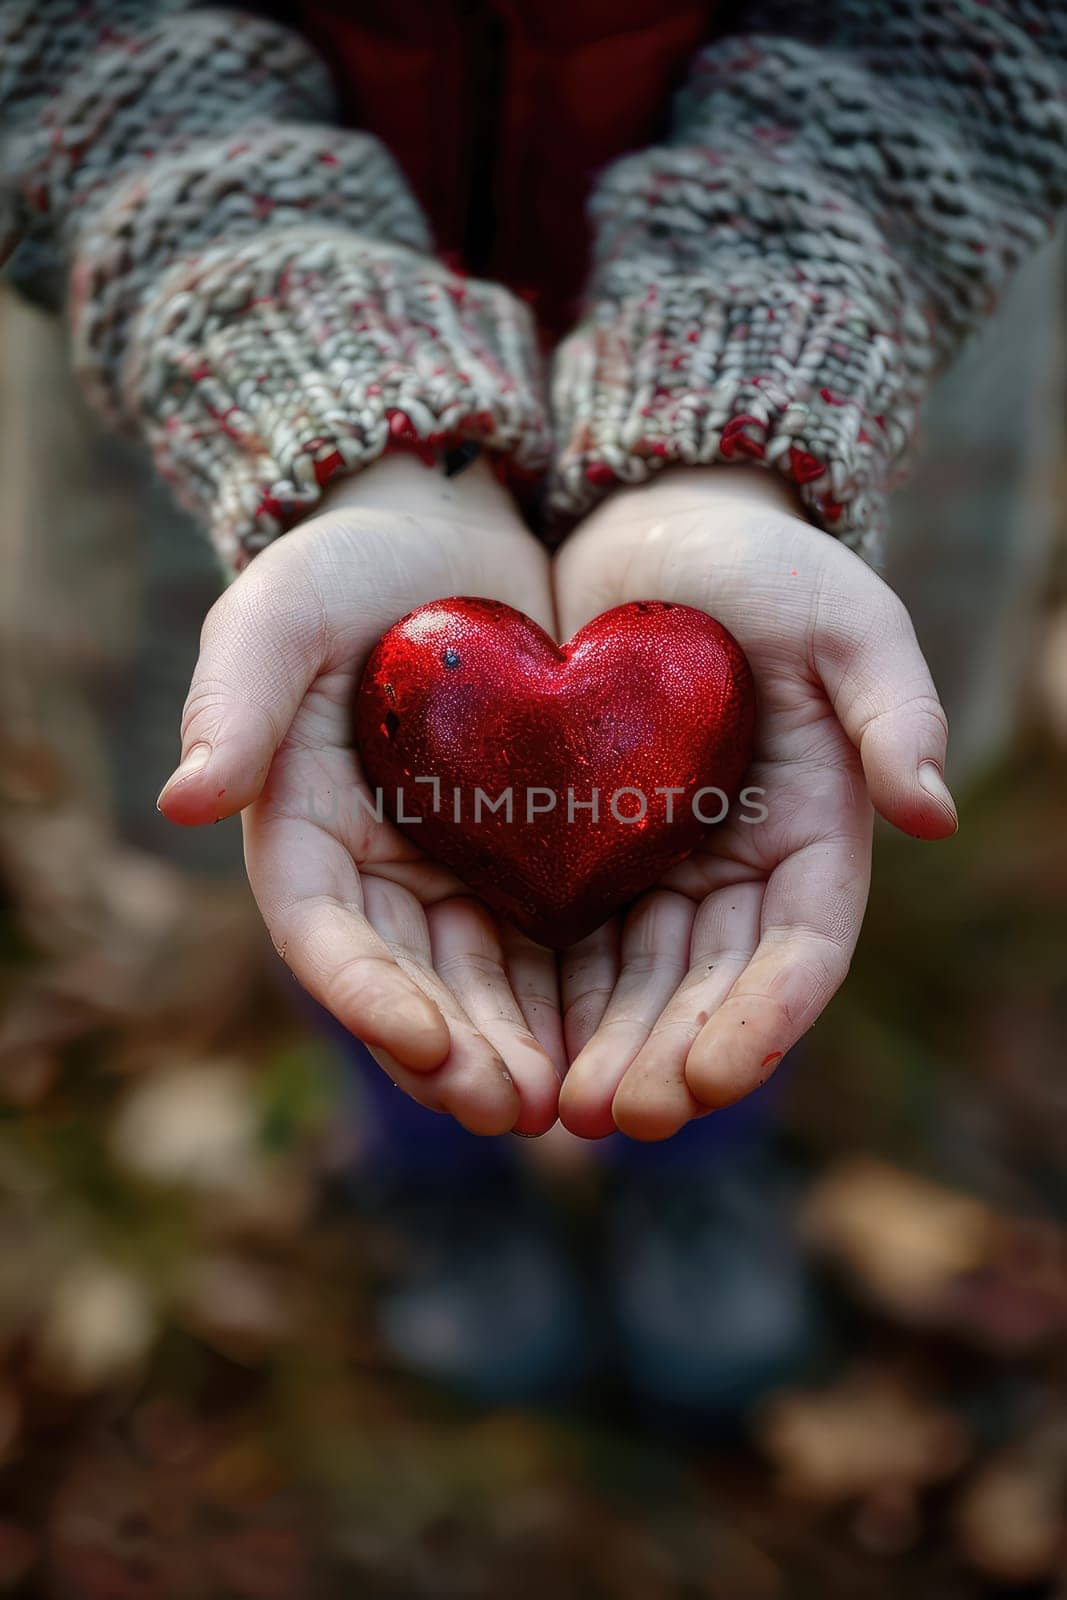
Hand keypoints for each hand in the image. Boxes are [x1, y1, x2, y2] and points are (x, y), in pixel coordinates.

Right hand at [157, 456, 562, 1135]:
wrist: (445, 537)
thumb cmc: (349, 566)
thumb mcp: (285, 609)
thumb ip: (237, 695)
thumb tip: (182, 799)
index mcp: (304, 832)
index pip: (327, 934)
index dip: (367, 996)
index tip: (423, 1045)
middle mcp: (377, 873)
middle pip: (413, 981)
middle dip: (460, 1050)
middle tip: (514, 1108)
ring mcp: (455, 871)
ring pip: (486, 983)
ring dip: (521, 1047)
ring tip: (573, 1103)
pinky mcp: (529, 856)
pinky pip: (554, 940)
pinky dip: (580, 995)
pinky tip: (625, 1036)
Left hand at [554, 467, 956, 1141]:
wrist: (654, 527)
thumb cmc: (760, 563)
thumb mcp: (840, 611)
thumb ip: (892, 701)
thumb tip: (933, 810)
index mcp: (814, 833)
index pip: (798, 949)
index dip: (761, 1019)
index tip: (713, 1077)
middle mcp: (738, 869)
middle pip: (708, 987)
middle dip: (667, 1057)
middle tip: (614, 1117)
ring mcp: (660, 867)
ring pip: (634, 982)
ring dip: (605, 1049)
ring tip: (556, 1111)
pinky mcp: (583, 850)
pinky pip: (566, 938)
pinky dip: (547, 995)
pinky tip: (511, 1040)